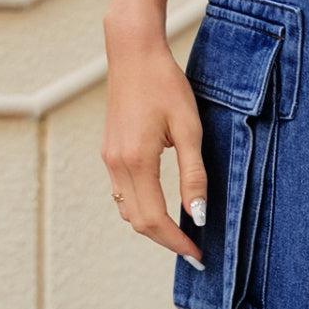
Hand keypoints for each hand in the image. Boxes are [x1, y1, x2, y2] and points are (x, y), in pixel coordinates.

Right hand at [101, 20, 206, 267]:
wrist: (134, 54)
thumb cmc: (166, 85)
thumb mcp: (190, 129)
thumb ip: (194, 175)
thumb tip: (199, 215)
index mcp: (136, 161)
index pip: (155, 219)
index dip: (177, 242)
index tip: (198, 255)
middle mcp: (117, 165)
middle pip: (138, 221)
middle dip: (166, 240)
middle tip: (194, 251)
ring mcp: (109, 159)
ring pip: (128, 210)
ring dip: (152, 226)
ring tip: (182, 234)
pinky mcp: (110, 153)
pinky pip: (123, 194)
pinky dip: (142, 208)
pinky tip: (163, 208)